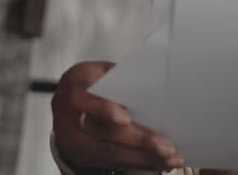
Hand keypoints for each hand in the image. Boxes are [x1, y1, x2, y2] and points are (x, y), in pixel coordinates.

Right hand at [51, 61, 184, 170]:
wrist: (66, 103)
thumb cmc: (91, 83)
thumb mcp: (101, 71)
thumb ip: (121, 76)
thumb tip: (152, 81)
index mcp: (74, 88)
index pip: (83, 100)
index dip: (104, 110)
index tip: (126, 118)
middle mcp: (69, 118)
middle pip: (103, 133)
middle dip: (137, 140)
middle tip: (166, 146)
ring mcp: (75, 141)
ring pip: (110, 153)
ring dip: (143, 158)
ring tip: (171, 159)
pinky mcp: (85, 157)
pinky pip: (113, 164)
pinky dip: (138, 164)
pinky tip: (159, 164)